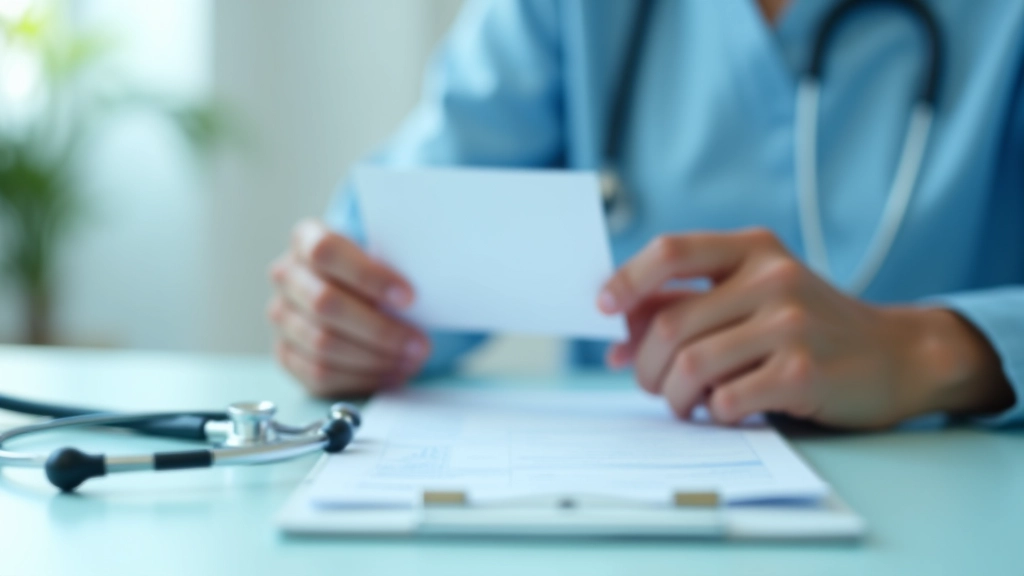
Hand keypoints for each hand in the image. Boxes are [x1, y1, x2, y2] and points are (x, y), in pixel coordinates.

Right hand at [267, 219, 429, 396]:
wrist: (361, 294)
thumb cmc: (378, 272)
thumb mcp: (389, 255)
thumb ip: (399, 260)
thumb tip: (437, 277)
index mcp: (306, 239)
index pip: (326, 251)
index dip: (369, 276)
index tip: (410, 297)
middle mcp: (287, 275)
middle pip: (325, 303)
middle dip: (380, 329)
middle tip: (420, 343)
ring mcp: (282, 316)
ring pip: (323, 343)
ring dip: (375, 357)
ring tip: (410, 360)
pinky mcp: (287, 353)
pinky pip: (320, 373)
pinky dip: (361, 377)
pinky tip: (390, 373)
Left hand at [598, 229, 1012, 427]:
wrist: (896, 355)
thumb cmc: (808, 327)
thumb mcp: (753, 298)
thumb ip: (688, 310)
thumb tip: (618, 347)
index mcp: (753, 249)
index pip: (671, 250)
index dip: (627, 279)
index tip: (602, 308)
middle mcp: (772, 277)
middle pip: (671, 323)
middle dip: (645, 364)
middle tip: (649, 384)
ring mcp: (791, 323)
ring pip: (691, 365)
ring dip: (673, 395)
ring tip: (683, 403)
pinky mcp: (804, 371)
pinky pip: (727, 399)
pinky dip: (714, 412)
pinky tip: (726, 410)